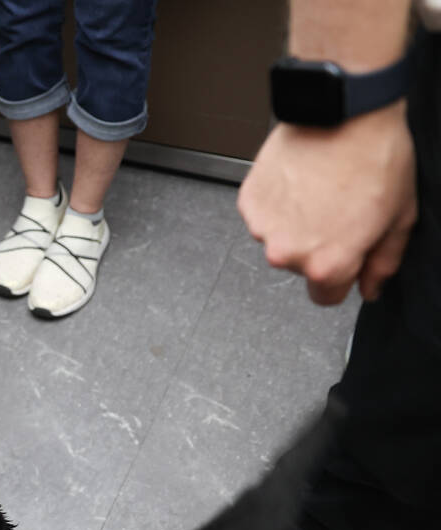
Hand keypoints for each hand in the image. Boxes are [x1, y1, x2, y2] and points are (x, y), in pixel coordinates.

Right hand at [237, 101, 416, 304]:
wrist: (344, 114)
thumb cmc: (374, 157)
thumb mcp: (399, 218)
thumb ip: (383, 262)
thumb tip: (370, 287)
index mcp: (326, 264)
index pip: (325, 297)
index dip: (342, 275)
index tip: (347, 253)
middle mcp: (288, 252)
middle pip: (299, 266)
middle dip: (317, 246)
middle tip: (337, 211)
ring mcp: (264, 227)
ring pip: (279, 239)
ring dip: (295, 224)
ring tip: (319, 191)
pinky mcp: (249, 202)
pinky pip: (264, 215)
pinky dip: (279, 204)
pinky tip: (301, 181)